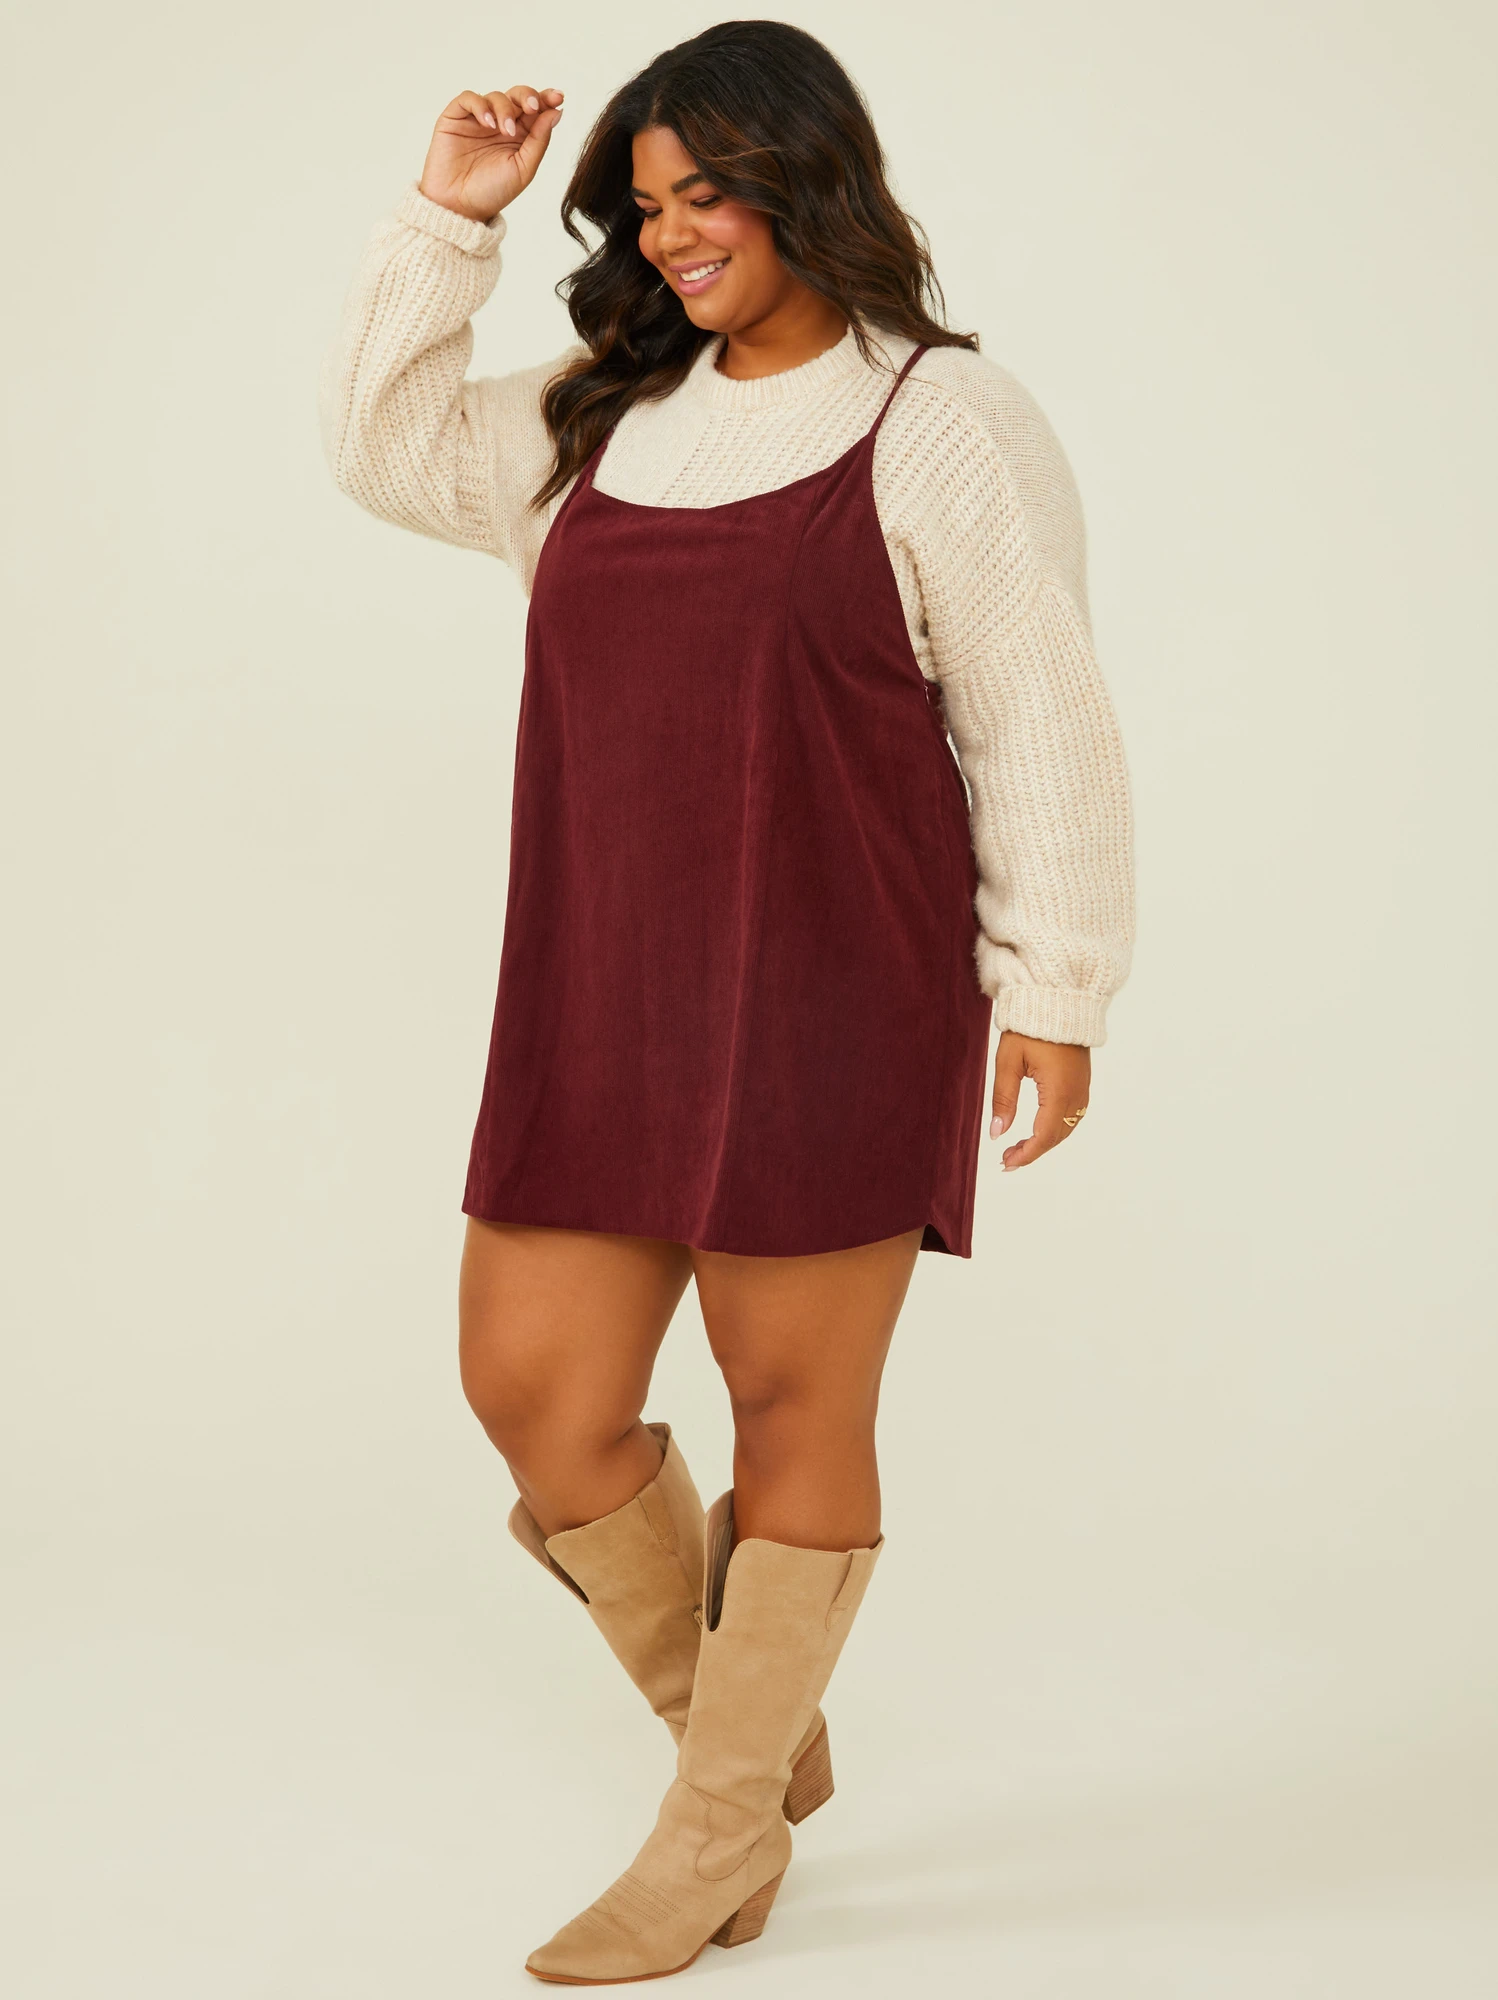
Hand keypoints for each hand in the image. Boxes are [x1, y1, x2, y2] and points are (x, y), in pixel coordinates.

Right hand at [417, 84, 564, 223]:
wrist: (459, 207)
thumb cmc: (492, 192)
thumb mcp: (524, 169)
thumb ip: (539, 140)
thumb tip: (556, 111)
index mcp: (520, 136)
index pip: (535, 110)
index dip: (547, 99)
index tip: (558, 97)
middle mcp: (500, 124)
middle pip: (517, 96)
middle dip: (527, 96)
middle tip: (532, 107)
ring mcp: (478, 119)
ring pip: (496, 96)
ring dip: (505, 109)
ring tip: (505, 130)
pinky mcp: (456, 117)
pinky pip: (469, 98)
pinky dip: (481, 106)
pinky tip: (488, 123)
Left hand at [989, 1031, 1090, 1171]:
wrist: (1057, 1000)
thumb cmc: (1029, 1028)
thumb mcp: (1008, 1062)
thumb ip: (1003, 1099)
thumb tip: (997, 1133)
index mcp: (1058, 1091)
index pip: (1044, 1136)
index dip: (1026, 1154)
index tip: (1006, 1162)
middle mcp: (1076, 1094)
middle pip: (1057, 1137)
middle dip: (1033, 1151)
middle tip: (1007, 1158)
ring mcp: (1083, 1089)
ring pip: (1066, 1128)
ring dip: (1044, 1142)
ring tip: (1018, 1147)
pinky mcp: (1083, 1083)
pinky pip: (1073, 1116)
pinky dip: (1055, 1129)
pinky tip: (1037, 1129)